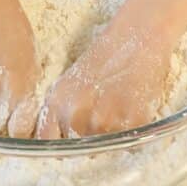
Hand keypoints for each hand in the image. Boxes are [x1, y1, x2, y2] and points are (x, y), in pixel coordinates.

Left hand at [36, 13, 172, 138]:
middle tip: (105, 115)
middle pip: (81, 149)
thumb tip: (61, 142)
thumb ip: (61, 111)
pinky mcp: (132, 122)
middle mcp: (77, 115)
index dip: (62, 146)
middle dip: (92, 139)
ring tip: (120, 109)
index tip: (72, 144)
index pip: (50, 142)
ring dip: (115, 137)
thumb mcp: (71, 81)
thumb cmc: (105, 57)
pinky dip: (134, 133)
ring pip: (107, 148)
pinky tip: (134, 110)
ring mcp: (105, 121)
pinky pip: (131, 145)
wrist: (136, 36)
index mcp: (57, 103)